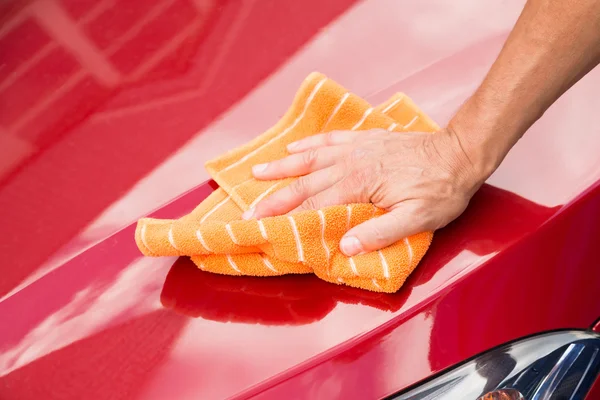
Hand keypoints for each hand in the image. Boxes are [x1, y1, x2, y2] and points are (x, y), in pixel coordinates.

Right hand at [243, 128, 487, 255]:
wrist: (459, 153)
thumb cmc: (441, 189)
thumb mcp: (418, 219)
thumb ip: (381, 232)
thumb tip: (344, 246)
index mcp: (360, 185)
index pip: (315, 205)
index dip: (286, 218)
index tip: (261, 226)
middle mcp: (351, 164)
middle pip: (304, 183)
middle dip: (274, 198)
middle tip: (248, 210)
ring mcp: (356, 149)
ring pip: (310, 158)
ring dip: (282, 167)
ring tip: (256, 172)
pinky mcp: (364, 140)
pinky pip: (329, 140)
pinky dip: (308, 144)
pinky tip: (294, 147)